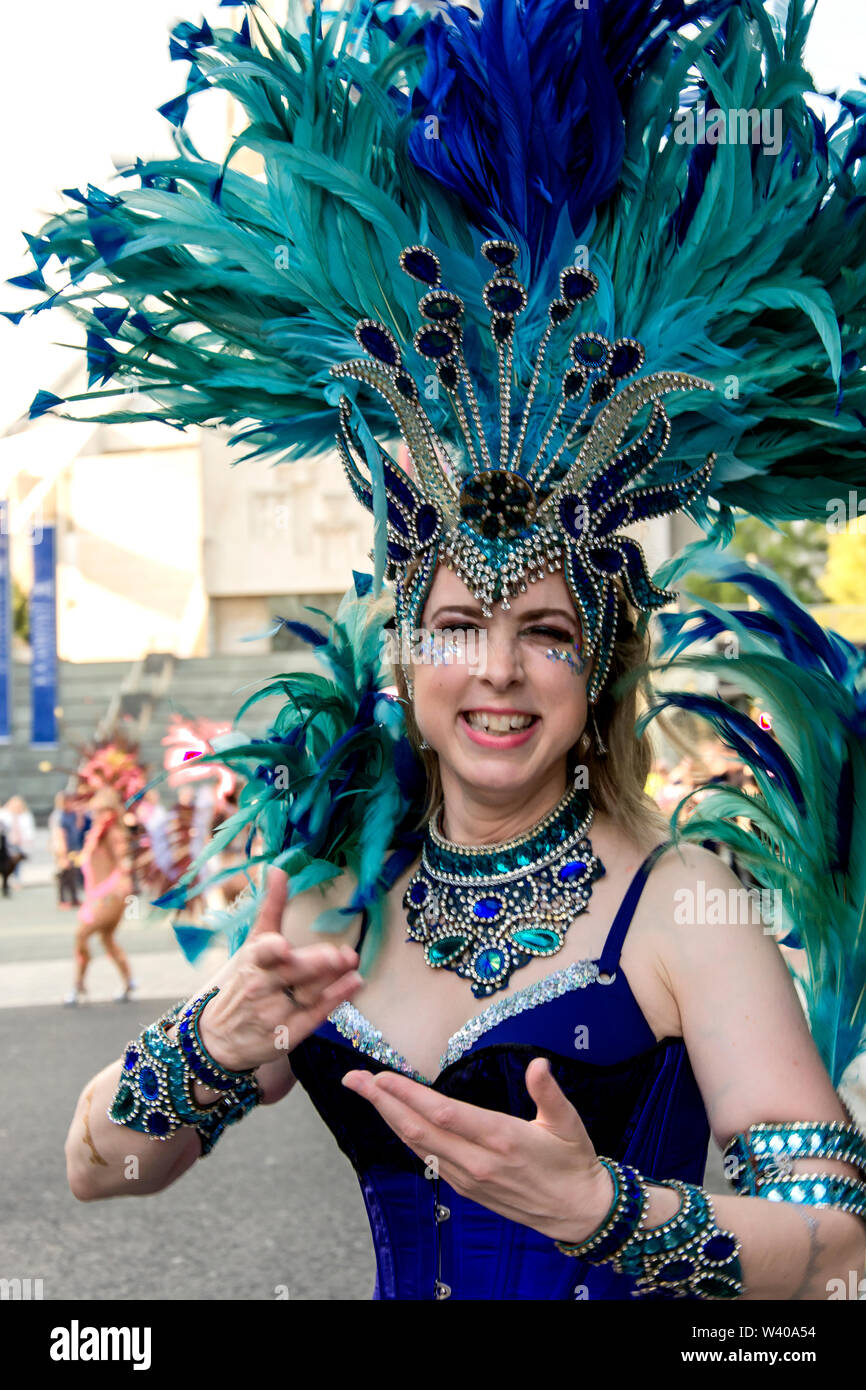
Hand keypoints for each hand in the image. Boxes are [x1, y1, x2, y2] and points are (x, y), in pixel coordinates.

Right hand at [197, 867, 362, 1072]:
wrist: (219, 1038)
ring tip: (352, 963)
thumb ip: (270, 908)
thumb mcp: (252, 945)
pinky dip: (336, 999)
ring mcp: (276, 1013)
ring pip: (309, 993)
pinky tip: (354, 983)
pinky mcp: (289, 1033)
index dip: (272, 950)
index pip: (261, 954)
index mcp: (252, 962)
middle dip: (315, 964)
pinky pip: (316, 1014)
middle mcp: (262, 988)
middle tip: (338, 954)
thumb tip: (278, 869)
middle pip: (292, 973)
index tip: (282, 947)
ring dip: (334, 978)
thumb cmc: (242, 982)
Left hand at [341, 1057, 613, 1244]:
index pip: (444, 1114)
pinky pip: (429, 1158)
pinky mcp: (466, 1187)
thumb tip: (539, 1064)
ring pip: (418, 1145)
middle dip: (383, 1102)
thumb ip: (549, 1092)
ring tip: (367, 1093)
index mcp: (502, 1139)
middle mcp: (478, 1161)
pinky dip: (407, 1136)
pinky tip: (395, 1120)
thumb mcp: (568, 1123)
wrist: (577, 1210)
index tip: (383, 1076)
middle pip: (419, 1129)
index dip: (410, 1095)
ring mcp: (468, 1177)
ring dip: (389, 1118)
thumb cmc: (573, 1162)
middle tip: (354, 1080)